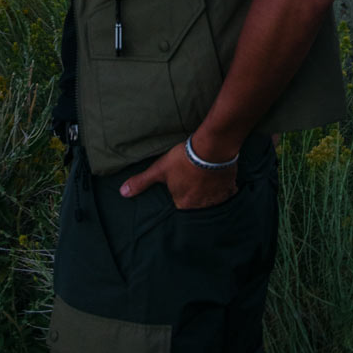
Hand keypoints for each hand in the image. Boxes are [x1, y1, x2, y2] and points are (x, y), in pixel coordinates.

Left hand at [120, 141, 237, 208]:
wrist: (211, 147)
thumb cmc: (183, 159)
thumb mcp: (159, 169)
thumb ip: (141, 182)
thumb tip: (122, 193)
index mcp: (183, 203)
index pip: (179, 201)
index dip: (179, 189)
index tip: (181, 179)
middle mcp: (201, 206)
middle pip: (196, 202)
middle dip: (194, 191)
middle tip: (193, 176)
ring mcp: (217, 198)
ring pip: (211, 198)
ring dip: (208, 190)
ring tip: (205, 175)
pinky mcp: (229, 188)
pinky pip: (227, 192)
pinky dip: (224, 186)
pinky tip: (219, 177)